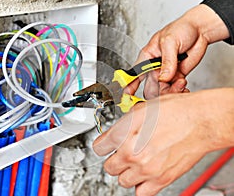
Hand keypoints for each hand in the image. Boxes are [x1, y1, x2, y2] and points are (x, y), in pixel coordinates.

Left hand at [93, 88, 233, 195]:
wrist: (200, 120)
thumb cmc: (175, 111)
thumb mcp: (141, 109)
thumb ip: (123, 125)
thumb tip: (116, 133)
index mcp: (123, 135)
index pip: (99, 148)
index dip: (102, 145)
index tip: (106, 145)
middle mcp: (132, 154)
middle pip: (109, 167)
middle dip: (114, 159)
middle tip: (123, 153)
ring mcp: (146, 169)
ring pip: (123, 181)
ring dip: (127, 172)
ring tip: (136, 162)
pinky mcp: (161, 179)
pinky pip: (141, 192)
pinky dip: (140, 185)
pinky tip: (145, 174)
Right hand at [125, 4, 229, 98]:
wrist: (200, 30)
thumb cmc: (181, 28)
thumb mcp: (170, 41)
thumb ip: (167, 61)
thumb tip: (163, 77)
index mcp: (147, 57)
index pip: (134, 74)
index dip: (130, 86)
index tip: (128, 95)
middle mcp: (155, 67)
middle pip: (149, 88)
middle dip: (156, 94)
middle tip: (165, 92)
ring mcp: (166, 73)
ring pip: (162, 91)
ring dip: (171, 91)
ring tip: (180, 83)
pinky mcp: (177, 77)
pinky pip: (174, 90)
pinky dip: (179, 91)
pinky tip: (183, 86)